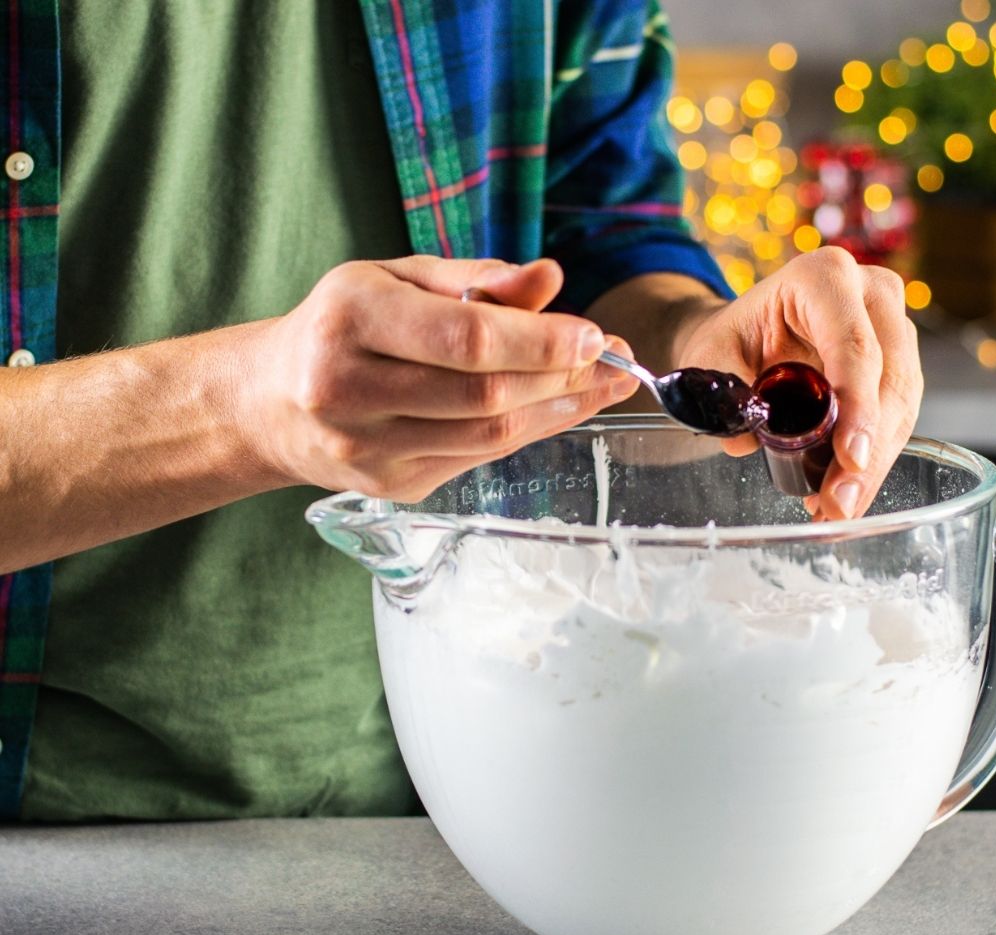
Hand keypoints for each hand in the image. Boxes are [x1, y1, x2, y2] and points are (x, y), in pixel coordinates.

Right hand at [244, 256, 638, 500]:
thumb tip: (550, 278)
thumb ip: (474, 279)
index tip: (596, 334)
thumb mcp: (396, 279)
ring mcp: (367, 450)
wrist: (271, 403)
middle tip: (615, 361)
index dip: (540, 341)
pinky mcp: (388, 487)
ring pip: (487, 436)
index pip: (465, 339)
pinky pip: (476, 458)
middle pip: (484, 395)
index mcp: (349, 321)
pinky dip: (524, 432)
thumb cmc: (343, 326)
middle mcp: (349, 391)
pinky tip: (554, 409)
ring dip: (556, 410)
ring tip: (599, 386)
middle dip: (562, 378)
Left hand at [676, 248, 922, 519]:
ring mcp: (892, 328)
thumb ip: (724, 394)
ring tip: (838, 510)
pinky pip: (897, 417)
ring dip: (874, 465)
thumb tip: (742, 440)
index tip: (849, 457)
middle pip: (889, 380)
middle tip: (840, 503)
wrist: (743, 336)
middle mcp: (871, 294)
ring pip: (902, 404)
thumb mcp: (711, 359)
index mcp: (823, 277)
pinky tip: (845, 495)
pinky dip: (873, 461)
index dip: (857, 407)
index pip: (854, 346)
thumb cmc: (729, 341)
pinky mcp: (898, 365)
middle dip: (868, 451)